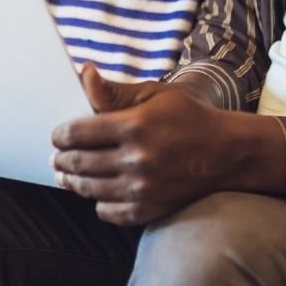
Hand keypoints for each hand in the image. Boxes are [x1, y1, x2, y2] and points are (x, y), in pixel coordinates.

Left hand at [50, 65, 285, 225]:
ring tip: (69, 177)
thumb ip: (115, 91)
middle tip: (57, 158)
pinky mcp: (150, 209)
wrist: (227, 153)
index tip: (58, 136)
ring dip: (73, 183)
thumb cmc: (188, 117)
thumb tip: (84, 74)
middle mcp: (135, 160)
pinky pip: (108, 212)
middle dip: (62, 160)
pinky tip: (99, 193)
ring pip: (89, 190)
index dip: (60, 135)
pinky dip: (99, 203)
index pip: (76, 134)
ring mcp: (142, 189)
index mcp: (133, 126)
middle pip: (78, 164)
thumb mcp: (155, 94)